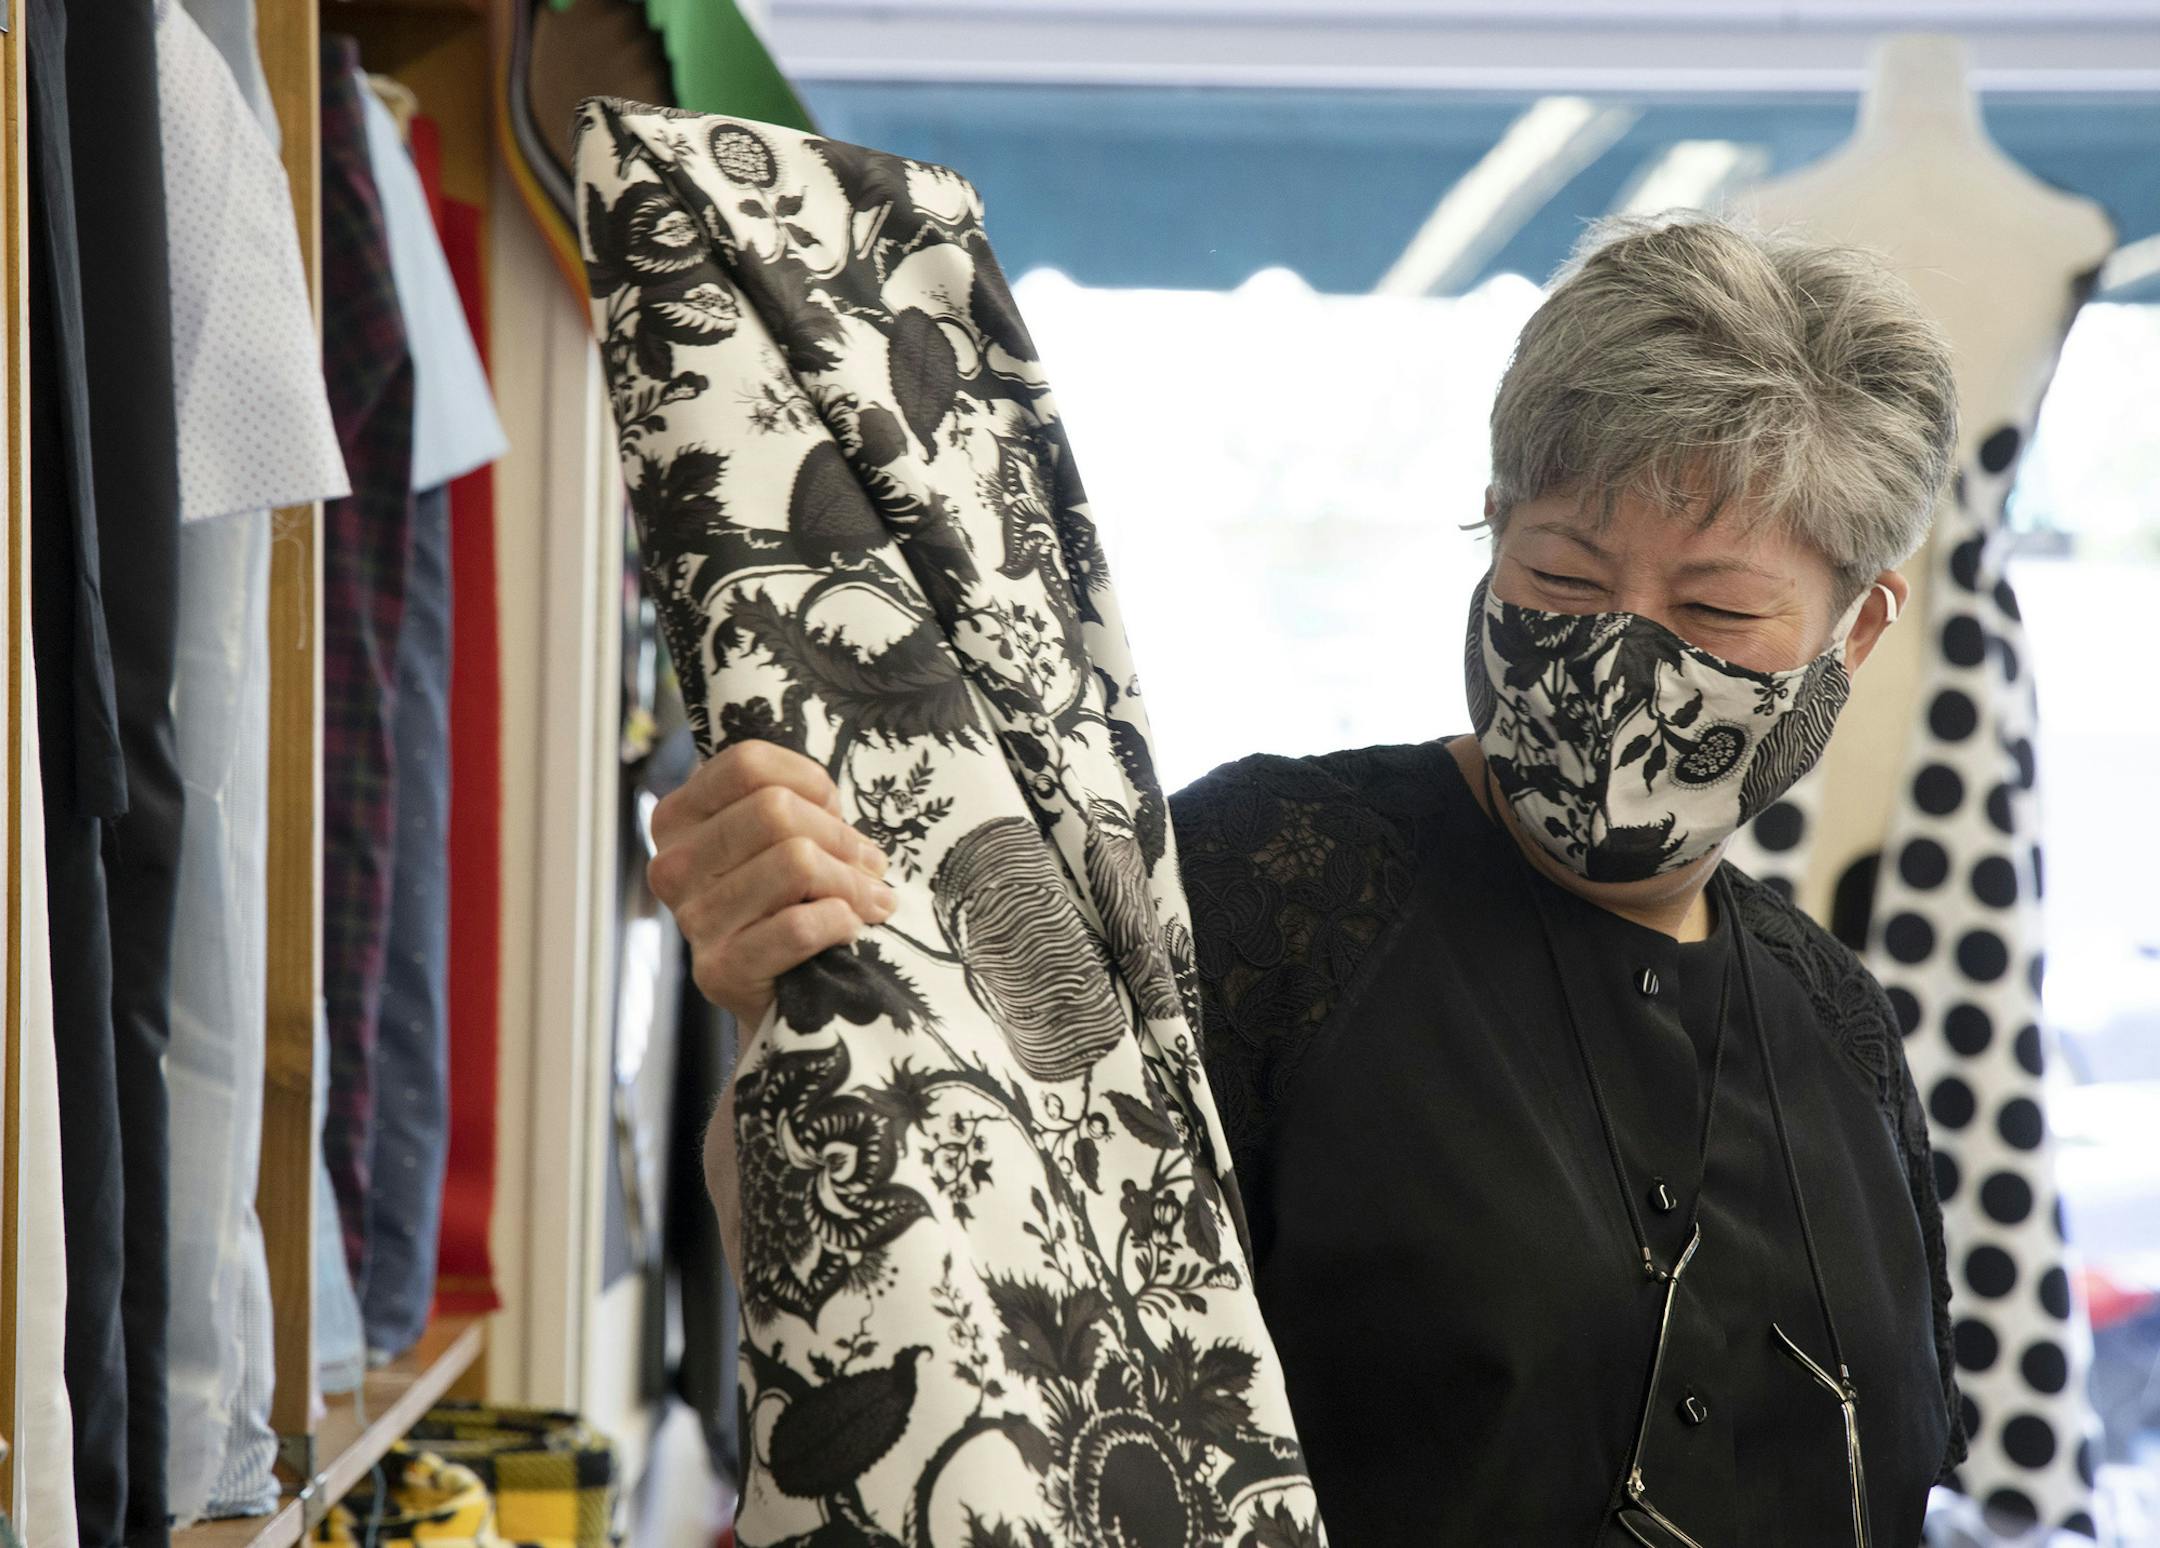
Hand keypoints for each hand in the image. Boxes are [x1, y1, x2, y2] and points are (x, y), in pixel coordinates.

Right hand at [647, 739, 896, 1028]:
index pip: (747, 764)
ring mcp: (692, 919)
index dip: (808, 781)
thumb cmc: (785, 897)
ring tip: (871, 899)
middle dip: (839, 837)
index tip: (833, 810)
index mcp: (678, 818)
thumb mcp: (778, 837)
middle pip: (774, 810)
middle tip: (869, 864)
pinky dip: (839, 922)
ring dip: (851, 882)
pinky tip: (849, 927)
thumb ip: (795, 805)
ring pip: (795, 863)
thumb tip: (843, 814)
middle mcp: (672, 865)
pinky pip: (798, 926)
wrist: (778, 989)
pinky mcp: (719, 970)